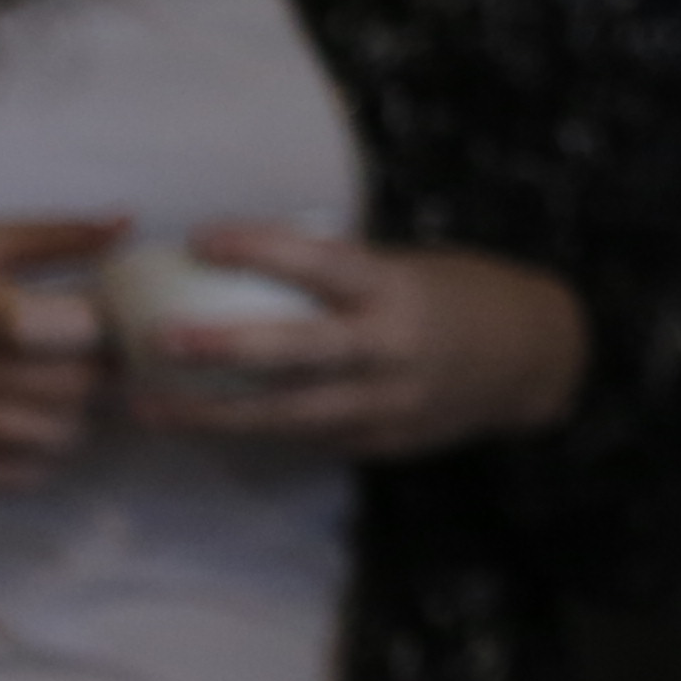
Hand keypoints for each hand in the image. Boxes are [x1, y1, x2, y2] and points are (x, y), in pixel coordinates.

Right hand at [0, 216, 117, 489]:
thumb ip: (56, 237)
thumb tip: (130, 224)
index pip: (33, 327)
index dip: (89, 328)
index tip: (115, 322)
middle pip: (50, 386)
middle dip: (101, 375)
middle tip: (117, 363)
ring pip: (37, 436)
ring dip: (80, 419)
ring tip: (86, 397)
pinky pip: (3, 474)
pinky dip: (40, 459)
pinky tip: (48, 432)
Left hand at [124, 230, 588, 459]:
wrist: (533, 360)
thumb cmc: (459, 296)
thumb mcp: (408, 270)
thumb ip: (342, 278)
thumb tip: (247, 268)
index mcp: (396, 289)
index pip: (322, 263)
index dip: (262, 248)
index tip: (200, 236)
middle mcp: (389, 350)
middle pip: (299, 354)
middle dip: (225, 351)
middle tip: (157, 342)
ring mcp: (384, 405)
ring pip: (287, 416)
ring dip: (211, 415)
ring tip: (147, 408)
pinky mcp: (378, 444)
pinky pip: (307, 437)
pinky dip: (256, 429)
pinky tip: (205, 423)